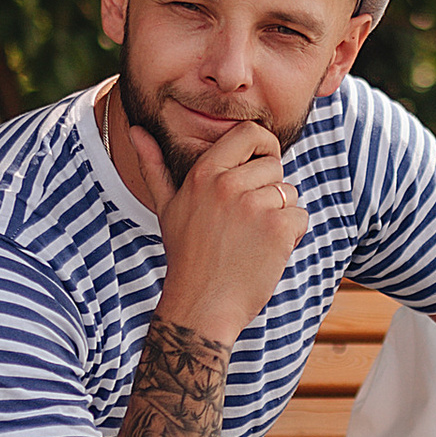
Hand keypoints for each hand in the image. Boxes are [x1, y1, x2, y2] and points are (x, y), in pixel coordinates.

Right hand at [125, 114, 306, 342]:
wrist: (201, 307)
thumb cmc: (186, 257)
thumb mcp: (166, 207)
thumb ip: (154, 165)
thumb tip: (136, 130)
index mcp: (203, 174)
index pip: (250, 133)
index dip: (263, 147)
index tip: (259, 168)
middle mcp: (228, 184)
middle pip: (274, 165)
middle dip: (269, 191)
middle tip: (245, 223)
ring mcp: (254, 206)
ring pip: (289, 192)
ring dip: (280, 215)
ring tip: (251, 239)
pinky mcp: (277, 228)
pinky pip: (300, 216)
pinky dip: (290, 236)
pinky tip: (265, 252)